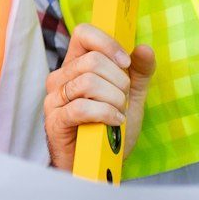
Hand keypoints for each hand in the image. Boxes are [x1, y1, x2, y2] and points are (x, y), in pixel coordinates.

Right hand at [43, 24, 155, 171]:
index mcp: (76, 65)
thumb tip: (144, 48)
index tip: (125, 62)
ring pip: (88, 82)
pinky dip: (106, 114)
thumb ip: (139, 72)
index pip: (83, 34)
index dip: (107, 42)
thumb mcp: (132, 96)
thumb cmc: (111, 129)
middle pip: (92, 60)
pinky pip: (82, 107)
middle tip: (123, 99)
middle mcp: (61, 78)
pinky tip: (115, 122)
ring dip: (114, 100)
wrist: (100, 165)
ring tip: (119, 113)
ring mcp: (54, 99)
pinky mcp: (55, 120)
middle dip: (118, 81)